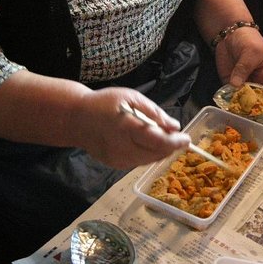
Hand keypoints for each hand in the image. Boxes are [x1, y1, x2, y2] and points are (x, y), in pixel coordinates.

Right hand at [71, 87, 189, 169]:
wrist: (75, 119)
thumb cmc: (104, 103)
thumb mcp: (131, 98)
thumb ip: (154, 113)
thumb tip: (174, 126)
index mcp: (127, 128)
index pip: (158, 141)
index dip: (176, 142)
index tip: (187, 139)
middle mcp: (123, 148)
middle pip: (157, 154)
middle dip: (171, 147)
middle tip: (179, 138)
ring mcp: (118, 160)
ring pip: (150, 160)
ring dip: (161, 151)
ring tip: (165, 139)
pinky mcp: (116, 165)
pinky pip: (140, 162)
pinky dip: (149, 154)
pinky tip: (148, 144)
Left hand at [214, 28, 262, 108]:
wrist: (229, 34)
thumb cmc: (248, 40)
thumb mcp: (250, 52)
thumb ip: (243, 68)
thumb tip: (235, 85)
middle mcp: (259, 81)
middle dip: (262, 107)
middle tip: (260, 116)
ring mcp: (245, 84)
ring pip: (247, 99)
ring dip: (245, 107)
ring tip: (244, 115)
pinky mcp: (231, 84)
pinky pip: (232, 95)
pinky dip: (230, 102)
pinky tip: (229, 108)